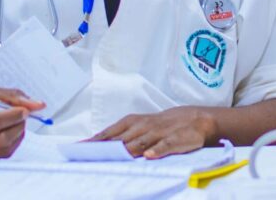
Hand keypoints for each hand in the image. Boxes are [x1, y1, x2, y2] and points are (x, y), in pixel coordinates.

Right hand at [0, 85, 45, 158]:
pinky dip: (10, 143)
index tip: (26, 109)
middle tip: (23, 113)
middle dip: (20, 125)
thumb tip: (39, 105)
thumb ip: (11, 96)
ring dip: (18, 134)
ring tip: (15, 121)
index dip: (13, 116)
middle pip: (1, 139)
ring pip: (4, 149)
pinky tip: (7, 131)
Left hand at [88, 106, 217, 158]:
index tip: (77, 150)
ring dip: (127, 149)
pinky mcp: (178, 139)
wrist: (198, 118)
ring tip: (114, 157)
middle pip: (122, 138)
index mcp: (135, 122)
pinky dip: (157, 150)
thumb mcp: (143, 127)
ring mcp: (161, 132)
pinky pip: (166, 144)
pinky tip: (149, 157)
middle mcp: (145, 126)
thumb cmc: (164, 125)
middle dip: (105, 147)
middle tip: (89, 156)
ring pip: (141, 141)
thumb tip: (99, 147)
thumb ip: (124, 137)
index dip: (95, 142)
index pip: (111, 133)